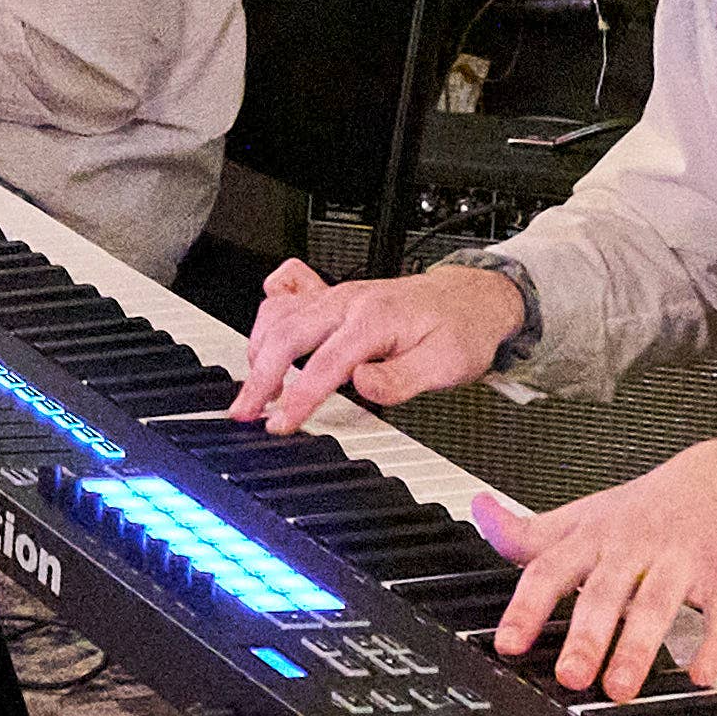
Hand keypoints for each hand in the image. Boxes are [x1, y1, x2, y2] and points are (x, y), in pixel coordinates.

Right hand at [231, 256, 525, 432]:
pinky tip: (264, 336)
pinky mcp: (333, 295)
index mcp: (375, 318)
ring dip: (258, 350)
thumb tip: (362, 386)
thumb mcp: (446, 364)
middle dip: (260, 376)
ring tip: (253, 387)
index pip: (325, 363)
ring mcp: (338, 294)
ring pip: (279, 313)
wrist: (471, 299)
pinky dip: (268, 313)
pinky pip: (286, 291)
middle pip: (287, 334)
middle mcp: (349, 300)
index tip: (280, 424)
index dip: (298, 398)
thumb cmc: (459, 331)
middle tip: (245, 411)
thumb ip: (401, 377)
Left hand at [488, 438, 716, 701]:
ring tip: (620, 688)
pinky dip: (715, 645)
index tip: (508, 645)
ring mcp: (680, 561)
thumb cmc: (644, 509)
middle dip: (587, 636)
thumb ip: (528, 531)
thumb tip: (480, 511)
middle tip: (570, 676)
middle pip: (604, 591)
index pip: (551, 570)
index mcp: (593, 538)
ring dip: (638, 647)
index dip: (527, 607)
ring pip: (656, 603)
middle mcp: (633, 547)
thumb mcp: (581, 516)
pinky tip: (701, 675)